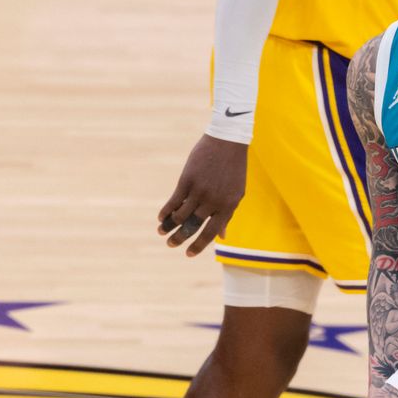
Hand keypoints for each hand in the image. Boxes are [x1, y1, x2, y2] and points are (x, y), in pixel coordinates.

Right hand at [157, 134, 247, 256]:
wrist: (227, 142)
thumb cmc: (233, 169)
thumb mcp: (237, 193)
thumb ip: (228, 214)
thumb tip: (223, 236)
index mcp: (228, 207)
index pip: (211, 233)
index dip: (199, 245)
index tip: (188, 254)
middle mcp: (213, 202)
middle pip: (193, 226)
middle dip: (180, 238)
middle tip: (170, 244)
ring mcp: (200, 191)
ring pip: (181, 215)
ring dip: (169, 226)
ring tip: (161, 231)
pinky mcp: (187, 180)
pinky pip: (174, 201)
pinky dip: (166, 211)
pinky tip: (161, 217)